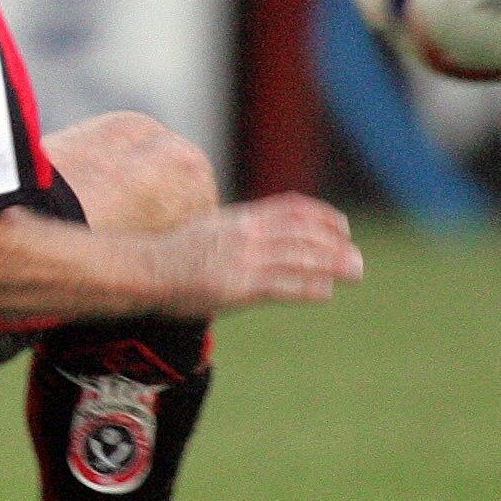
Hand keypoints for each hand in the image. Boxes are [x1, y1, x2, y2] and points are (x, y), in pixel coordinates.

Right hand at [153, 196, 362, 313]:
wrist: (143, 270)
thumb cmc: (171, 255)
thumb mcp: (208, 230)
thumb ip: (236, 232)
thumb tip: (259, 236)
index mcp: (240, 219)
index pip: (290, 209)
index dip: (321, 216)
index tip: (343, 226)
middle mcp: (246, 234)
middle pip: (302, 233)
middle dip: (335, 245)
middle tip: (358, 259)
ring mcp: (242, 259)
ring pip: (299, 257)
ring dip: (332, 264)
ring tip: (355, 271)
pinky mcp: (238, 286)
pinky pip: (281, 285)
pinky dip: (307, 287)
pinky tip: (325, 291)